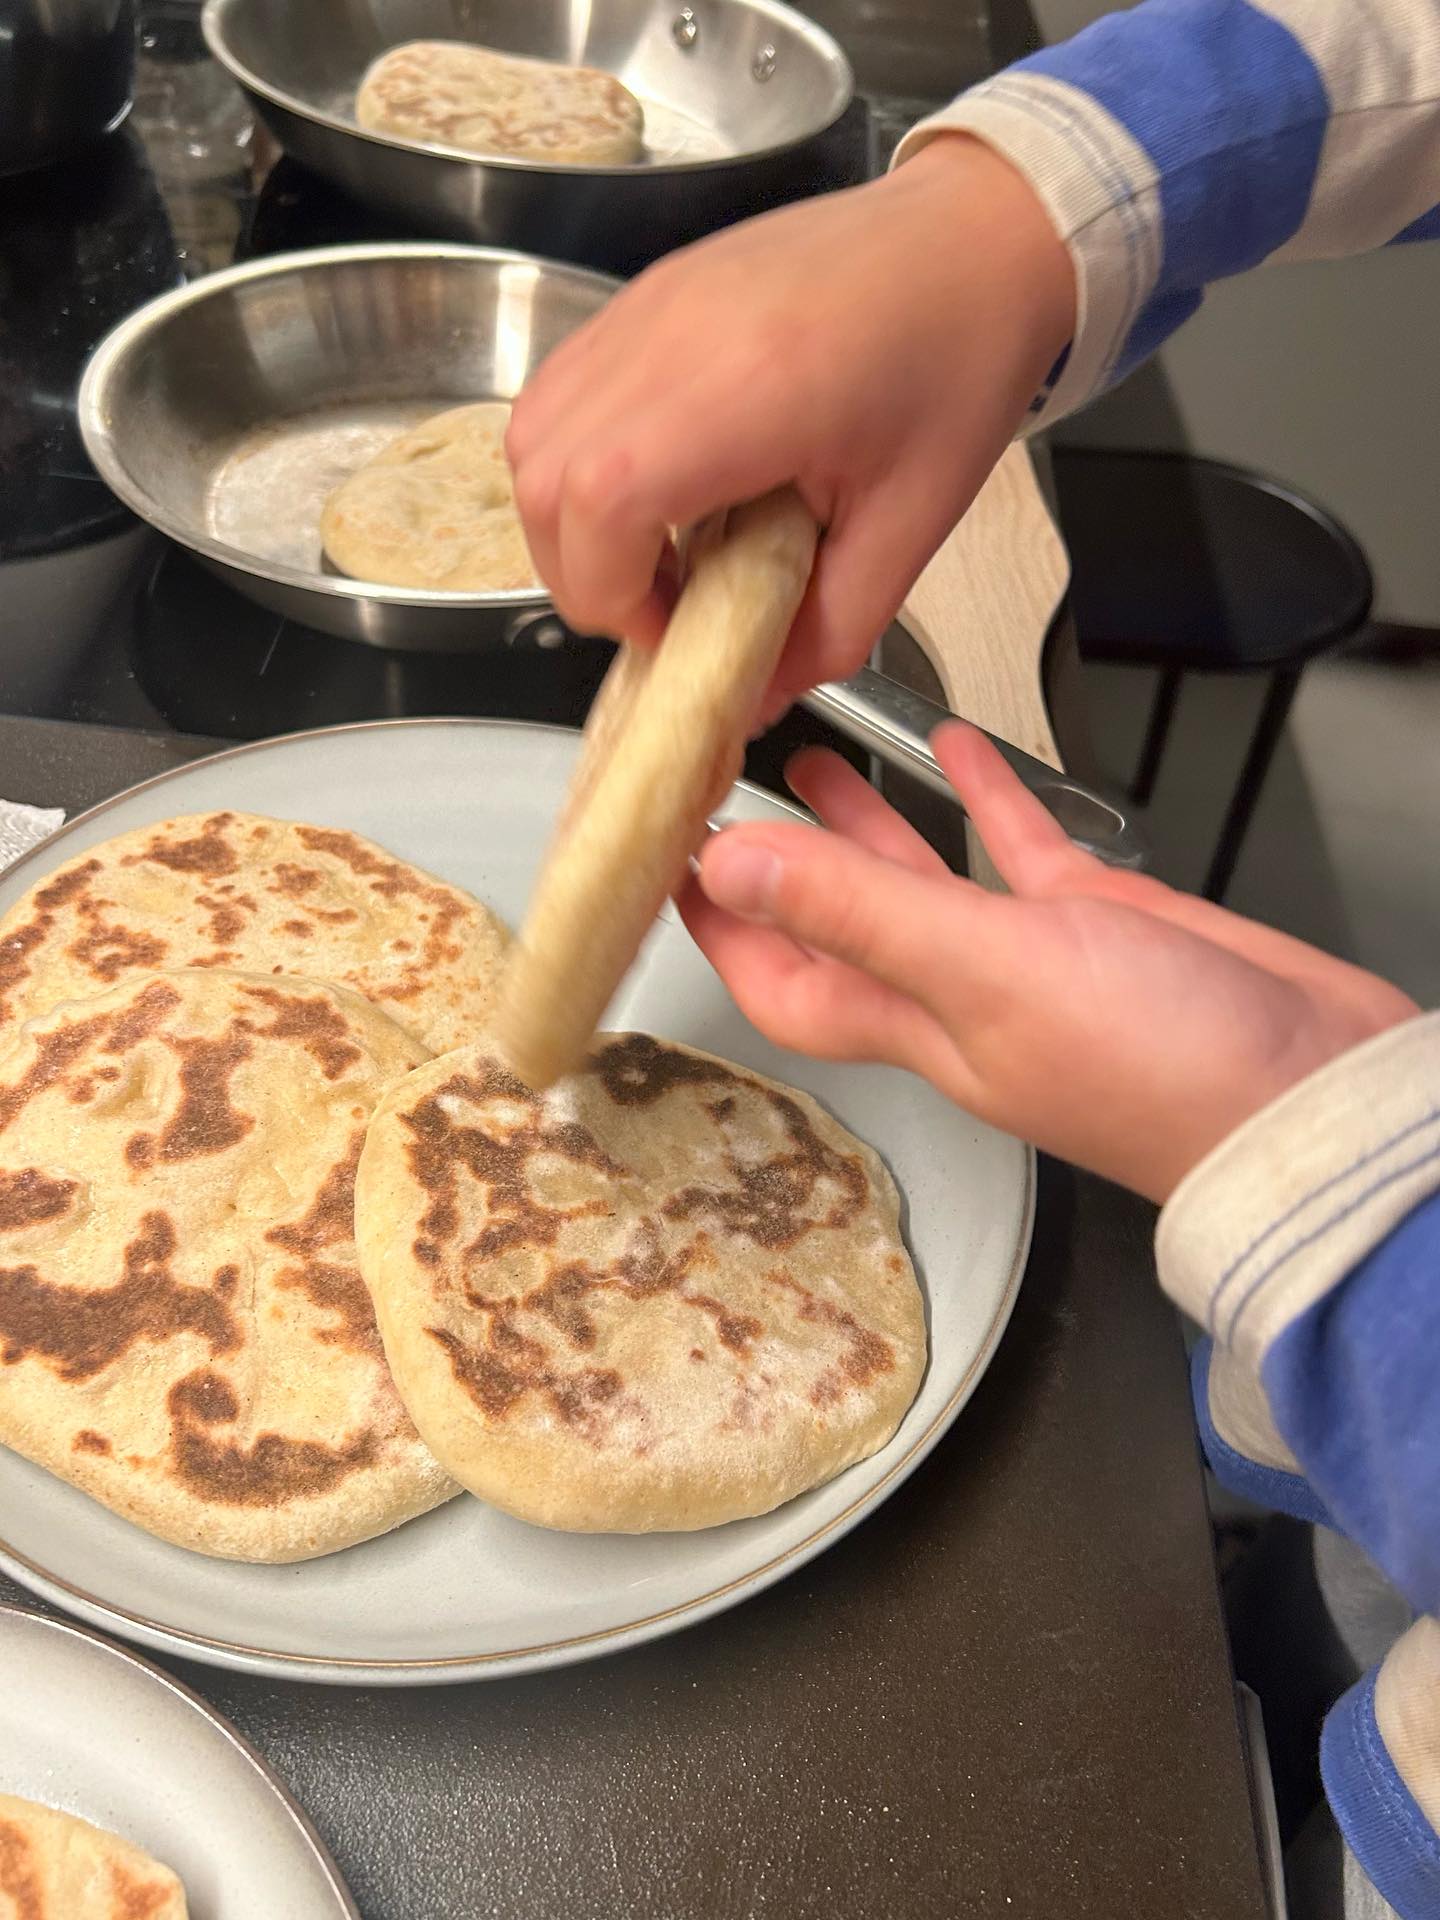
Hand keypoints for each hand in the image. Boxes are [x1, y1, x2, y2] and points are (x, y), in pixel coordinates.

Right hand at [506, 136, 1073, 696]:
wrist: (974, 237)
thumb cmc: (957, 365)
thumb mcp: (910, 527)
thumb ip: (828, 631)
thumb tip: (756, 700)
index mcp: (744, 392)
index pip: (597, 506)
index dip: (613, 595)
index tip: (673, 629)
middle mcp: (671, 337)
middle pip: (541, 478)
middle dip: (581, 572)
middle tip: (661, 606)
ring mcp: (648, 307)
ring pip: (532, 434)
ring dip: (568, 518)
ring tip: (653, 552)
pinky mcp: (646, 296)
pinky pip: (562, 390)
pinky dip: (579, 461)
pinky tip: (656, 487)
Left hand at [679, 729, 1417, 1201]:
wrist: (1307, 1093)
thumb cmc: (1160, 1069)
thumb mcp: (984, 972)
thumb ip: (861, 913)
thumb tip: (735, 870)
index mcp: (914, 1024)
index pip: (782, 980)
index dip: (720, 930)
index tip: (668, 865)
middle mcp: (957, 995)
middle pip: (840, 923)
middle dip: (780, 864)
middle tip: (730, 797)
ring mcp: (1028, 957)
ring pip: (923, 879)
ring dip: (865, 824)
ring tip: (816, 757)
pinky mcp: (1095, 922)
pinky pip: (1018, 849)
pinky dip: (984, 797)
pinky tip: (956, 745)